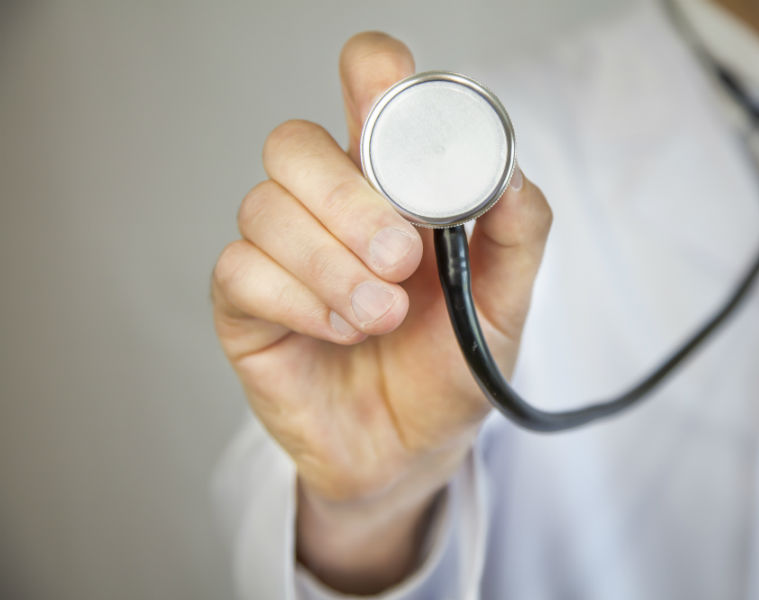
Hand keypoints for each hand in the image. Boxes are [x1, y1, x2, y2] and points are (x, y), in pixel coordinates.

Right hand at [211, 32, 551, 592]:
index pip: (364, 87)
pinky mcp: (245, 303)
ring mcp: (280, 251)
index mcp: (392, 182)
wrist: (411, 449)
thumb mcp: (504, 303)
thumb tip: (507, 171)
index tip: (397, 113)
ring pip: (264, 208)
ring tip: (383, 316)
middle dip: (349, 200)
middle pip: (294, 143)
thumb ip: (515, 234)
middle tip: (401, 259)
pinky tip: (340, 333)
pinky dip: (299, 302)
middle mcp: (328, 205)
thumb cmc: (451, 366)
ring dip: (331, 265)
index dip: (373, 78)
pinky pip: (241, 271)